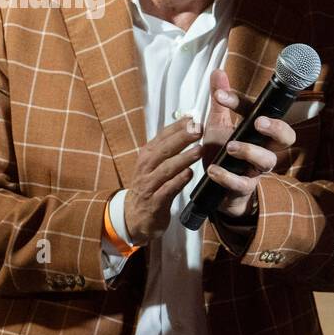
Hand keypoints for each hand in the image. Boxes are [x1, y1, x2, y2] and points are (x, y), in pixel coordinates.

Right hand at [123, 116, 203, 245]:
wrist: (134, 216)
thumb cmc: (150, 186)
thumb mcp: (154, 165)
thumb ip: (169, 148)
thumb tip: (188, 126)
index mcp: (147, 155)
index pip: (162, 137)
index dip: (177, 127)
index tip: (193, 118)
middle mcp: (146, 168)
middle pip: (164, 150)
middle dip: (181, 138)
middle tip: (198, 129)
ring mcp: (149, 185)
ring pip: (166, 169)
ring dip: (183, 158)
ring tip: (199, 150)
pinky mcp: (155, 202)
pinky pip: (167, 189)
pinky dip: (178, 181)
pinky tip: (189, 174)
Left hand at [201, 69, 296, 218]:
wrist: (218, 191)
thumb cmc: (223, 155)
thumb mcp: (217, 125)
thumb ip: (219, 101)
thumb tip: (218, 71)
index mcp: (258, 131)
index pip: (260, 111)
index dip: (242, 102)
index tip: (221, 96)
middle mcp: (263, 148)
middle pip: (287, 137)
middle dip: (276, 128)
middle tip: (259, 122)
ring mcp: (256, 169)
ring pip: (268, 160)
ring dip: (250, 151)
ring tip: (230, 148)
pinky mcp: (245, 187)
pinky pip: (243, 183)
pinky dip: (228, 176)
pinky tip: (214, 170)